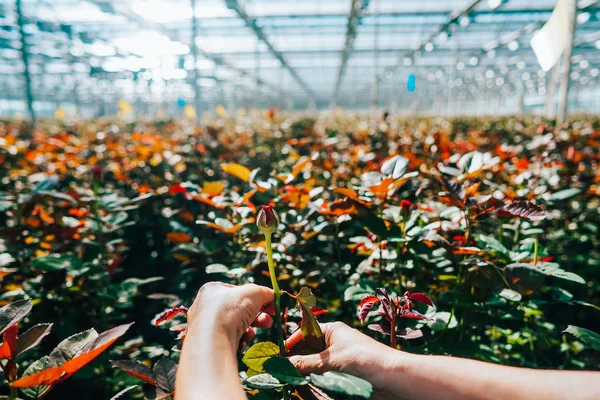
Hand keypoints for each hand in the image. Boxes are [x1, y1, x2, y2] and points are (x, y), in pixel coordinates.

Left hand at [187, 282, 273, 347]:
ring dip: (248, 329)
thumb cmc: (231, 310)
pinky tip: (241, 341)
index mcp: (211, 290)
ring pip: (234, 325)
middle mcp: (205, 307)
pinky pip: (228, 339)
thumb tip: (273, 295)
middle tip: (268, 321)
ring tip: (251, 334)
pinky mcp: (208, 343)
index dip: (256, 298)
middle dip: (257, 316)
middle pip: (238, 310)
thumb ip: (264, 292)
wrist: (213, 341)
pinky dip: (238, 340)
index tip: (271, 305)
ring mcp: (205, 326)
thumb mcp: (253, 293)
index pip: (238, 292)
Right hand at [288, 322, 408, 391]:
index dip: (289, 344)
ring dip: (305, 374)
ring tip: (293, 382)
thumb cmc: (363, 360)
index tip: (275, 357)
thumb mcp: (329, 361)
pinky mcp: (345, 374)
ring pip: (314, 365)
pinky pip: (324, 376)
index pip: (303, 333)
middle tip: (281, 373)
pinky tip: (308, 388)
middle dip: (295, 361)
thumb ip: (304, 363)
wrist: (393, 378)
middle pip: (307, 350)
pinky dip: (316, 382)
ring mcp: (339, 358)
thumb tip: (281, 365)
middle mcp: (334, 342)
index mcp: (331, 329)